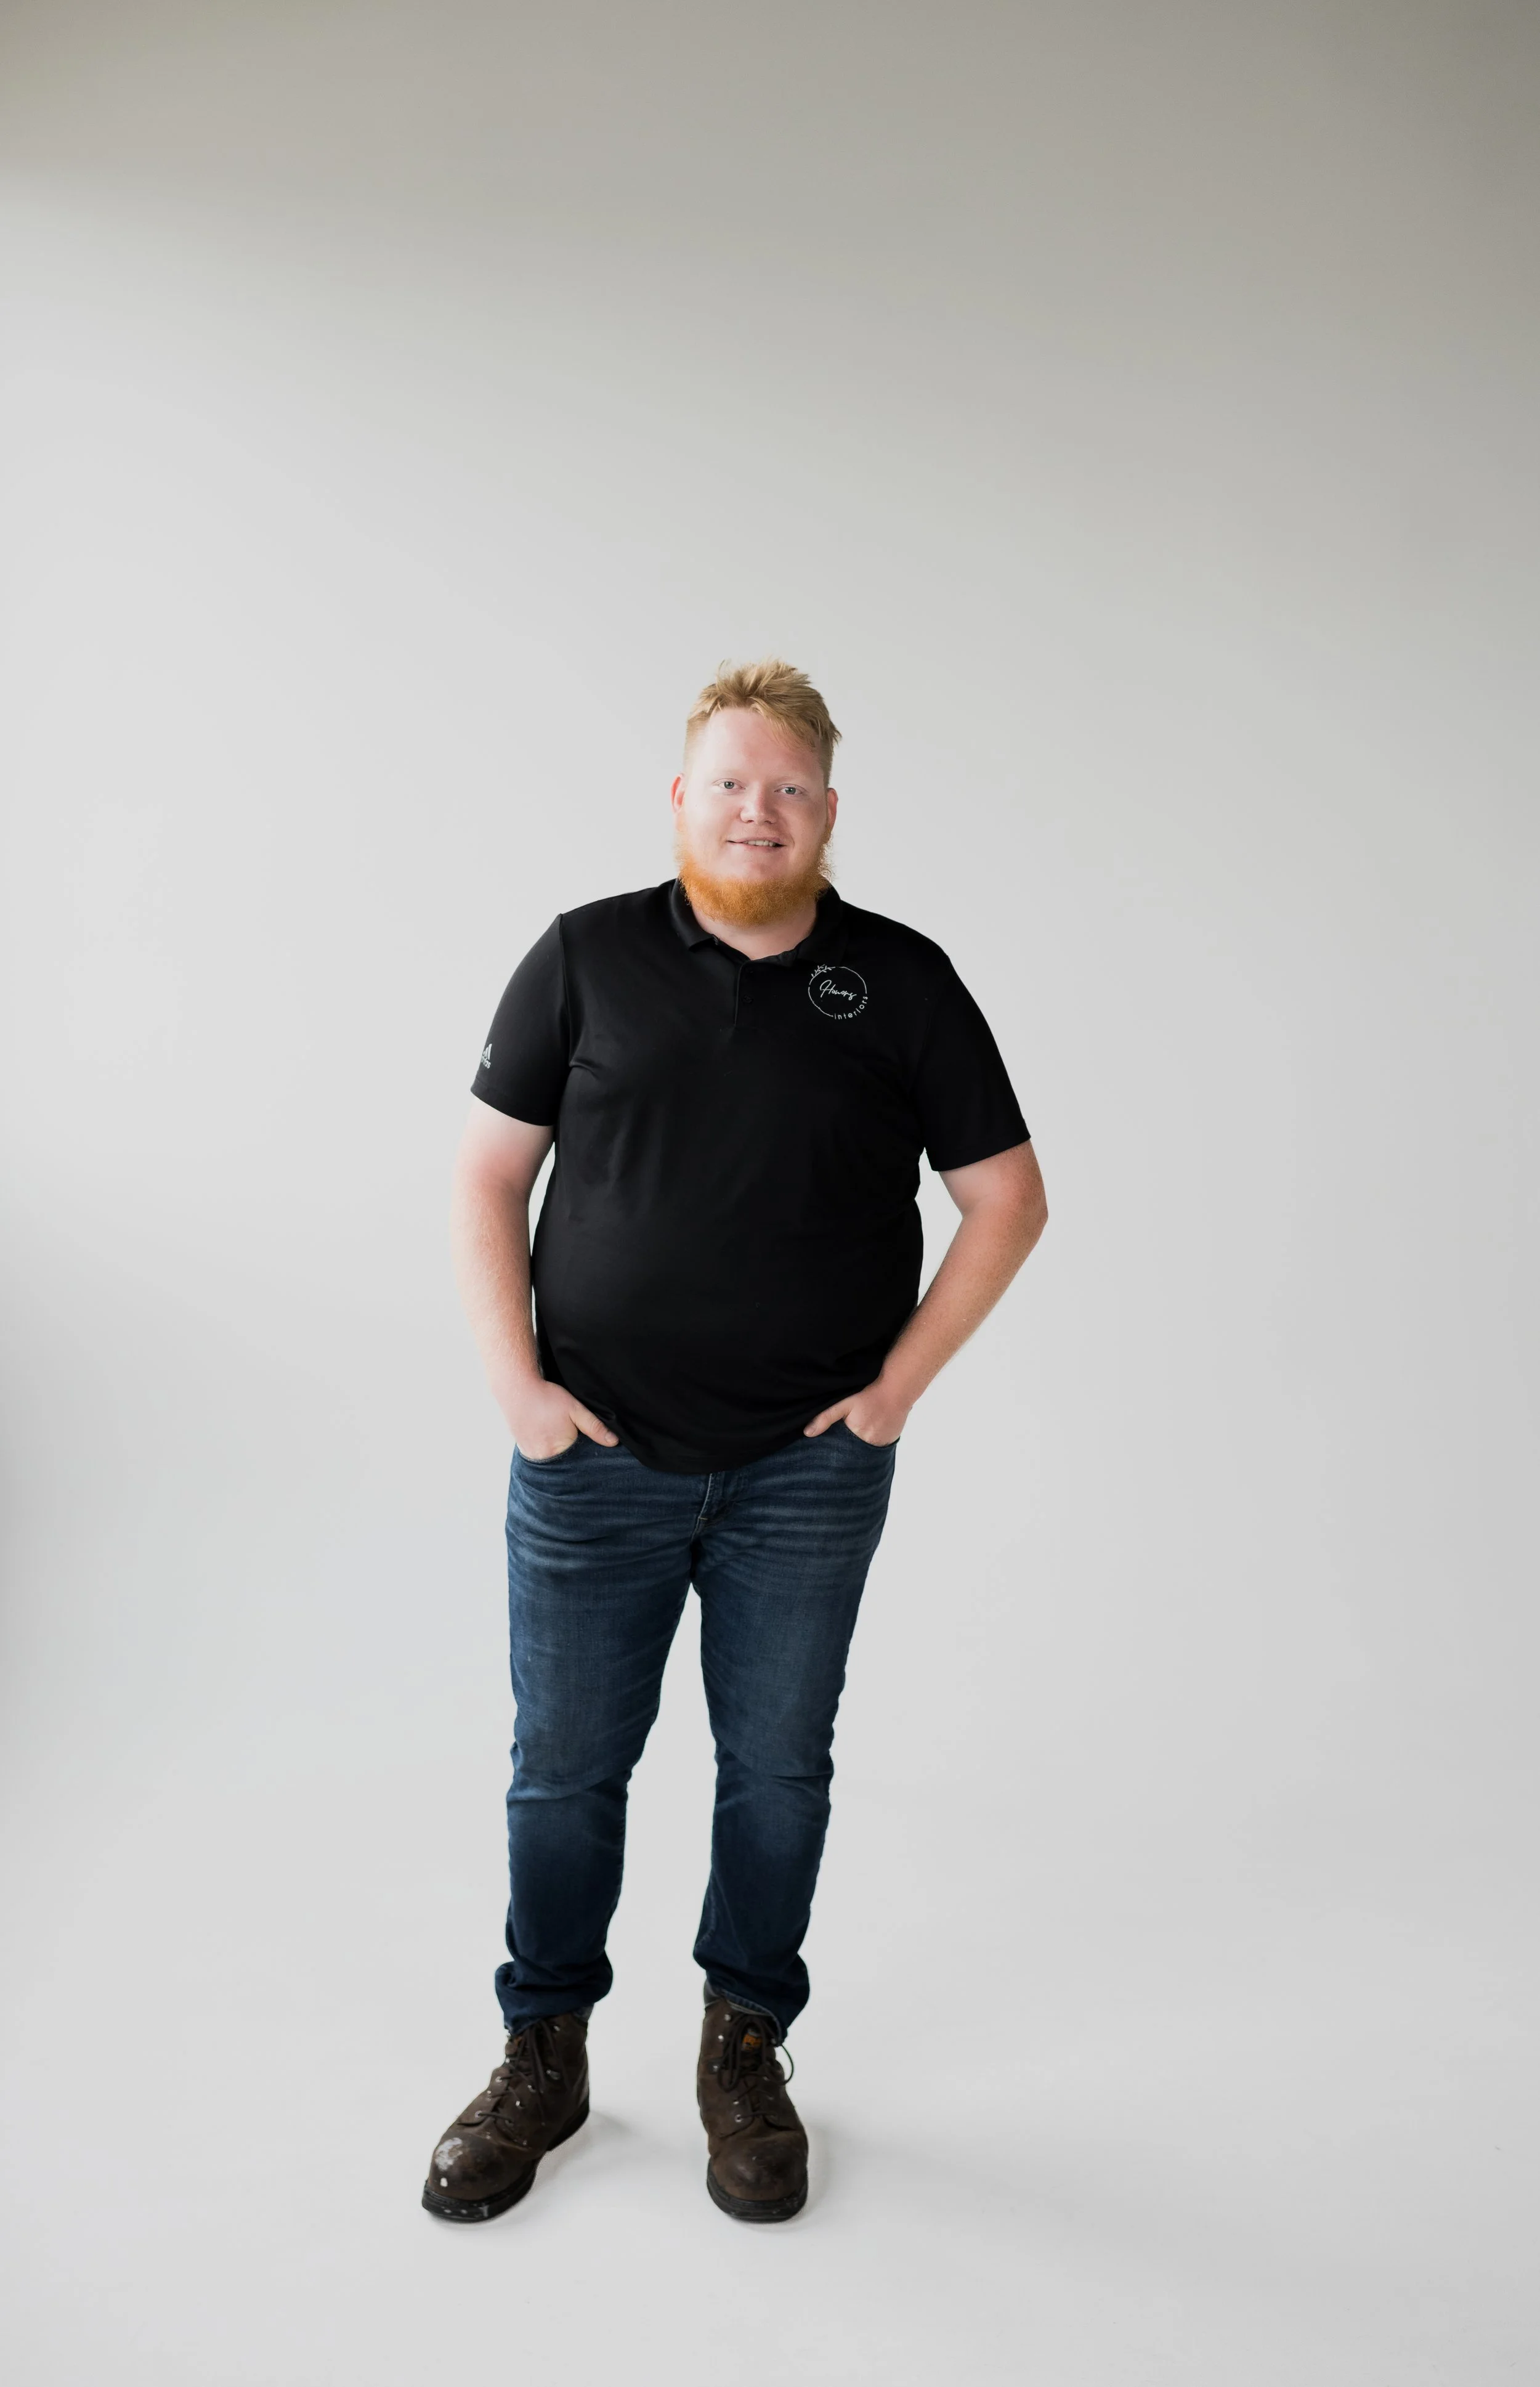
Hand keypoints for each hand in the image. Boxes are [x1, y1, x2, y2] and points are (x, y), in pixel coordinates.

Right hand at [499, 1375, 618, 1460]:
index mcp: (558, 1450)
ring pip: (551, 1460)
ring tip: (557, 1434)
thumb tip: (613, 1442)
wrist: (517, 1389)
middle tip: (570, 1435)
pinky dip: (545, 1449)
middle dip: (572, 1455)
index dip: (585, 1454)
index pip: (579, 1462)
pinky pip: (539, 1456)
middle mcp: (542, 1457)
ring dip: (557, 1452)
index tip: (586, 1444)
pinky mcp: (522, 1449)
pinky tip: (547, 1436)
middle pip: (564, 1463)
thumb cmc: (546, 1397)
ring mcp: (530, 1455)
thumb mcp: (575, 1409)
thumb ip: (594, 1427)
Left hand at [803, 1378, 910, 1446]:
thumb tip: (807, 1433)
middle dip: (848, 1449)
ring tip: (861, 1432)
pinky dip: (873, 1441)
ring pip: (867, 1450)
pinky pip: (878, 1446)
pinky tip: (873, 1430)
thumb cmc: (870, 1394)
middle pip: (854, 1452)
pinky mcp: (892, 1440)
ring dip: (861, 1445)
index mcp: (857, 1438)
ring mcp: (883, 1444)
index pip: (841, 1451)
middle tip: (847, 1435)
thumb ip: (826, 1417)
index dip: (836, 1449)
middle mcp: (871, 1445)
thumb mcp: (844, 1403)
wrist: (898, 1388)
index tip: (832, 1446)